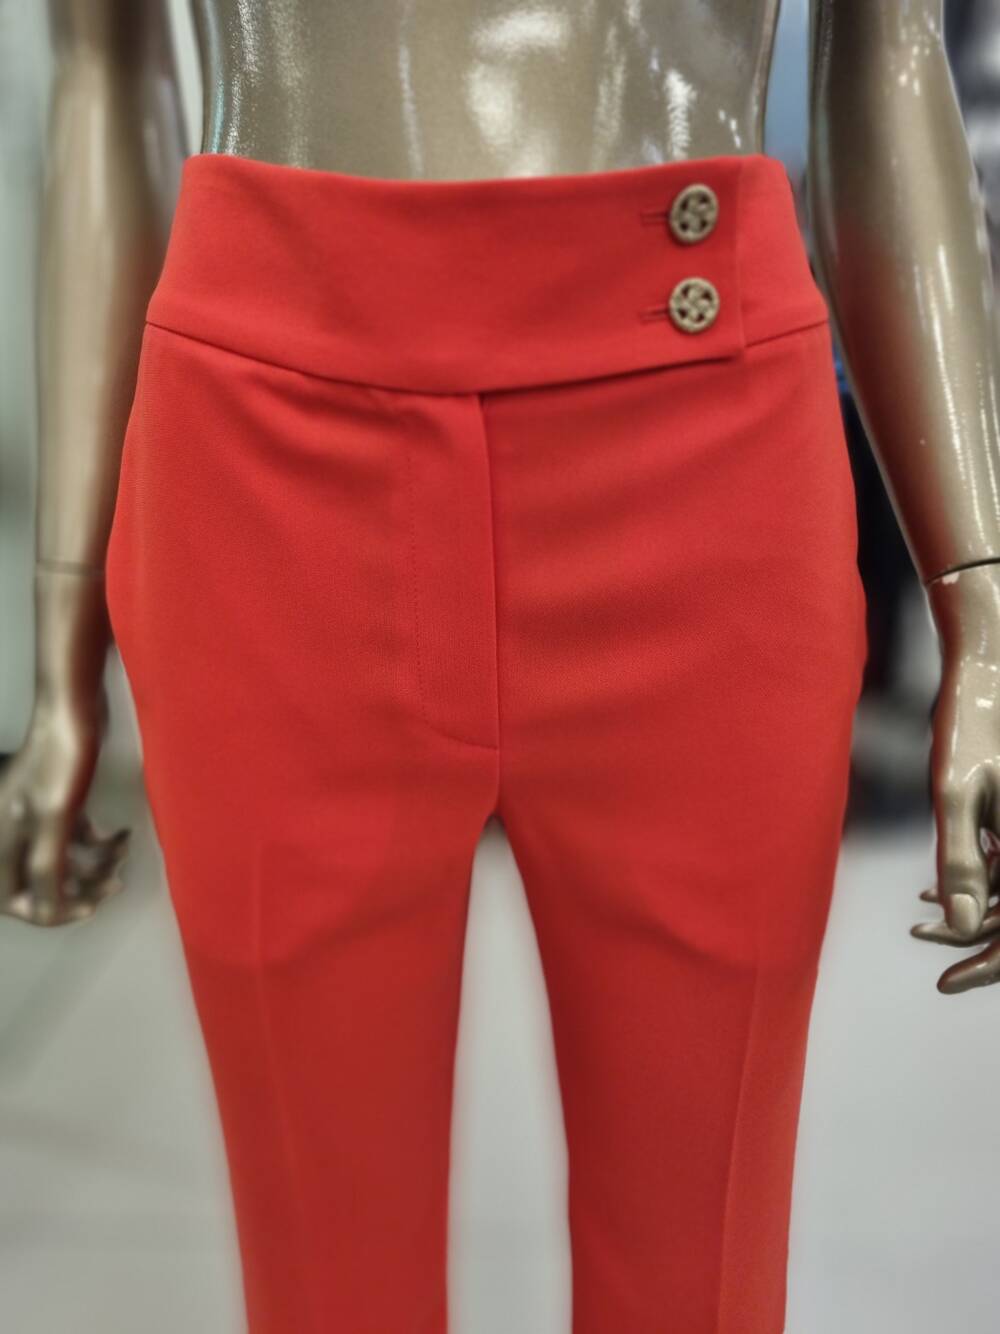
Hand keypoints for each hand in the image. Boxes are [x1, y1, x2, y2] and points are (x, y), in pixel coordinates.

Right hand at [0, 693, 129, 925]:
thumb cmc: (62, 759)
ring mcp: (37, 818)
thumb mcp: (55, 818)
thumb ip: (47, 866)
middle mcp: (15, 833)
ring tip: (122, 856)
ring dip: (94, 865)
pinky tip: (121, 836)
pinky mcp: (59, 802)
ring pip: (63, 860)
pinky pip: (75, 837)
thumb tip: (48, 911)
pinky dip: (98, 842)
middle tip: (113, 884)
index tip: (89, 905)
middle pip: (41, 883)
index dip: (51, 910)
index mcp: (4, 842)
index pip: (16, 899)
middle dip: (80, 888)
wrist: (74, 708)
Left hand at [913, 563, 999, 991]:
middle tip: (926, 951)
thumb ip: (960, 858)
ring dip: (972, 911)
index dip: (988, 964)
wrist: (990, 663)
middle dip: (979, 942)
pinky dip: (976, 881)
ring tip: (919, 922)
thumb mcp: (955, 791)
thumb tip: (959, 927)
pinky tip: (931, 890)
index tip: (944, 984)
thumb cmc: (972, 720)